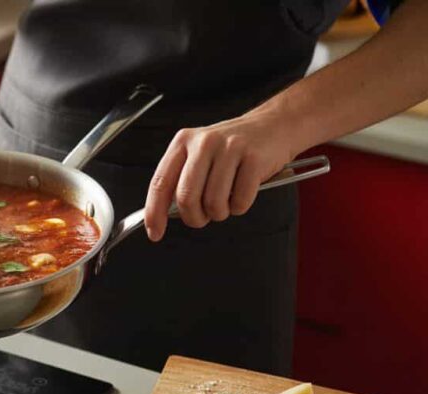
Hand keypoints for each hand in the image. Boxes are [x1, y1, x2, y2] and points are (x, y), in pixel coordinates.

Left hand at [143, 110, 300, 240]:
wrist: (275, 125)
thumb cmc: (234, 147)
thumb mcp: (200, 155)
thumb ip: (181, 180)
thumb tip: (165, 213)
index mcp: (183, 142)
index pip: (160, 183)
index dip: (154, 213)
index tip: (155, 232)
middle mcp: (204, 143)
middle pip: (186, 197)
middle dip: (194, 217)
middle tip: (202, 217)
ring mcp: (230, 148)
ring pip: (213, 203)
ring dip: (220, 213)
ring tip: (227, 200)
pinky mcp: (254, 158)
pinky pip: (240, 201)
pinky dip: (241, 206)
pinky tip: (243, 192)